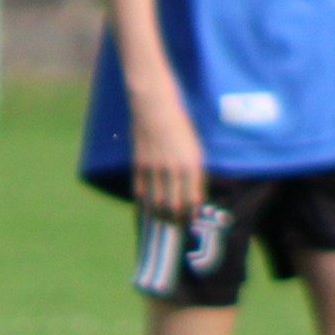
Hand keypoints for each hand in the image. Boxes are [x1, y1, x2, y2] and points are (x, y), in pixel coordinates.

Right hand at [128, 82, 204, 222]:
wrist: (155, 108)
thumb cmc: (181, 125)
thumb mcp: (195, 149)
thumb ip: (194, 173)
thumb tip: (194, 197)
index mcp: (190, 165)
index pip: (190, 199)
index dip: (189, 214)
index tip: (189, 221)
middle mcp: (172, 169)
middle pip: (172, 204)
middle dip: (174, 218)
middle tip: (175, 225)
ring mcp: (153, 168)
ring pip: (155, 200)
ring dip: (159, 213)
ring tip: (161, 220)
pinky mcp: (138, 164)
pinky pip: (139, 188)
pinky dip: (142, 200)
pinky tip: (144, 206)